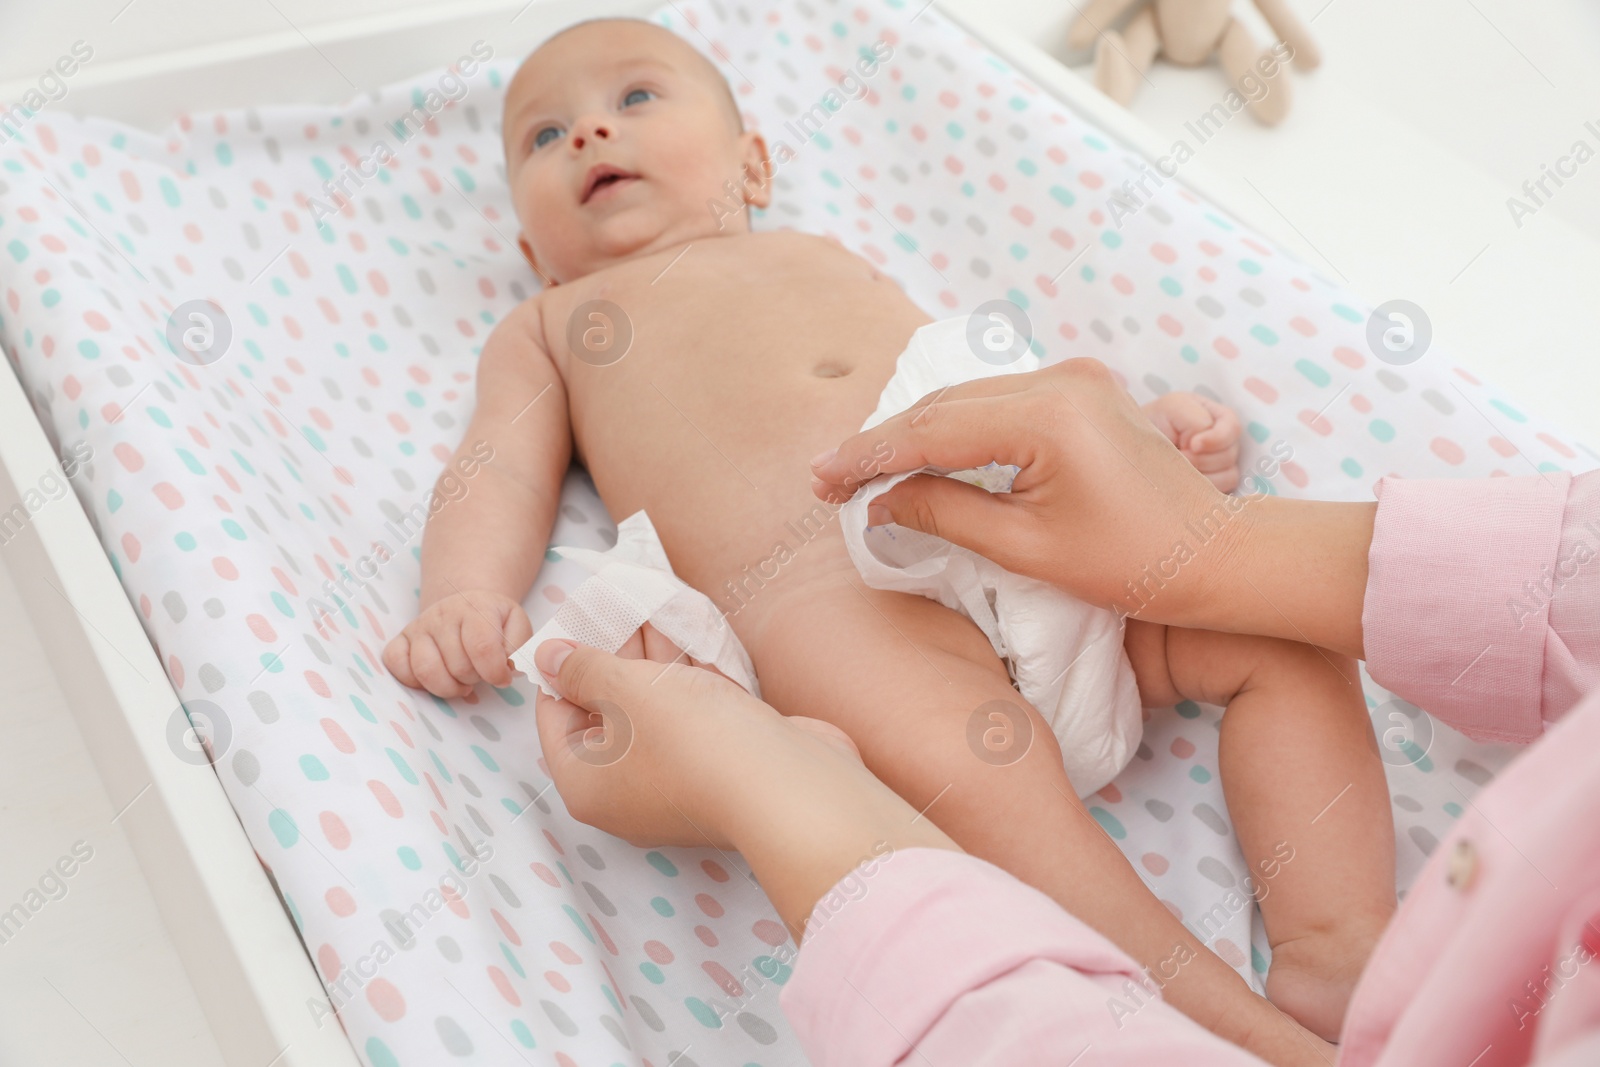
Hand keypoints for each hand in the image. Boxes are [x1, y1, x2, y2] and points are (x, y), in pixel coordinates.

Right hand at [383, 589, 533, 697]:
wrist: (466, 603)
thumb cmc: (494, 620)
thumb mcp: (517, 624)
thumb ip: (520, 645)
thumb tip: (507, 667)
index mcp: (476, 608)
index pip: (482, 648)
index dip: (495, 672)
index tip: (502, 678)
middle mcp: (443, 614)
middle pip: (456, 665)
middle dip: (474, 679)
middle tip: (480, 675)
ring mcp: (419, 626)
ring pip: (425, 670)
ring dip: (447, 687)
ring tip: (461, 683)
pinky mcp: (401, 638)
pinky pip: (395, 663)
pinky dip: (413, 680)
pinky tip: (434, 679)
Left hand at [532, 627, 957, 936]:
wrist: (787, 784)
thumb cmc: (690, 738)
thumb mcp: (626, 689)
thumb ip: (584, 668)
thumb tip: (547, 658)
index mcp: (587, 784)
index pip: (556, 717)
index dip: (563, 665)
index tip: (575, 619)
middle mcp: (626, 791)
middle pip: (608, 710)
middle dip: (615, 652)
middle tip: (615, 599)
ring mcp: (677, 779)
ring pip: (654, 708)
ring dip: (655, 655)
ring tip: (650, 598)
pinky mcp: (720, 765)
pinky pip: (693, 714)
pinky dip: (689, 675)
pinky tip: (688, 627)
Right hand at [810, 359, 1236, 625]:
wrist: (1217, 556)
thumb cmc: (1130, 564)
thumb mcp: (1028, 547)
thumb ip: (946, 513)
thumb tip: (881, 502)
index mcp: (1046, 415)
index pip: (931, 428)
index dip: (869, 455)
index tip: (821, 480)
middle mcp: (1060, 379)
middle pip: (944, 403)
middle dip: (884, 442)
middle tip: (830, 481)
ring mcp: (1076, 378)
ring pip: (968, 399)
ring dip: (917, 433)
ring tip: (866, 471)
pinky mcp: (1084, 390)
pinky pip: (999, 401)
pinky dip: (956, 427)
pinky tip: (924, 453)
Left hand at [1142, 391, 1241, 491]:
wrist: (1134, 448)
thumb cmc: (1153, 422)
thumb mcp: (1173, 407)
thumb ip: (1195, 419)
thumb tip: (1201, 447)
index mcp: (1218, 416)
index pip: (1232, 429)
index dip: (1214, 439)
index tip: (1192, 445)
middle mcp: (1224, 441)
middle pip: (1230, 454)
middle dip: (1200, 459)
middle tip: (1178, 457)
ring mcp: (1221, 465)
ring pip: (1228, 475)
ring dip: (1200, 474)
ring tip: (1177, 468)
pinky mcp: (1214, 485)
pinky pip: (1219, 492)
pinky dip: (1200, 489)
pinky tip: (1183, 481)